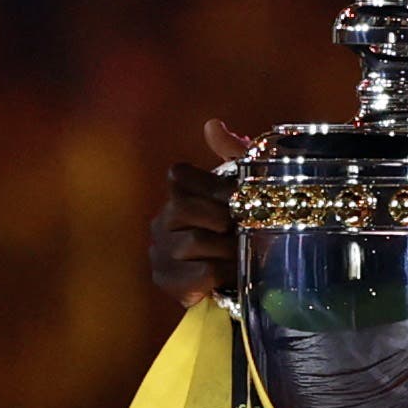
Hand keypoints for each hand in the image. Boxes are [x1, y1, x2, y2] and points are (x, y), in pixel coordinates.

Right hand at [148, 119, 247, 306]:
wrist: (245, 282)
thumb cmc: (244, 233)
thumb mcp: (246, 192)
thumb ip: (234, 156)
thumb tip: (212, 125)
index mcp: (179, 195)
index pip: (179, 175)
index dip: (211, 186)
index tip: (236, 199)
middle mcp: (162, 221)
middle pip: (184, 207)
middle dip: (221, 219)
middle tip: (240, 229)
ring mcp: (160, 252)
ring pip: (195, 241)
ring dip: (228, 249)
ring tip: (241, 254)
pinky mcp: (167, 281)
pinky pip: (200, 273)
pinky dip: (224, 274)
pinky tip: (231, 274)